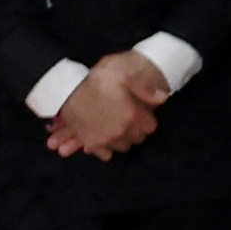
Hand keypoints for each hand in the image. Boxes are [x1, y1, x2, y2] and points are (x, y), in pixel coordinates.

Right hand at [48, 52, 170, 159]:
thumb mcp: (122, 75)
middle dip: (136, 130)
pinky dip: (105, 149)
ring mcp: (105, 139)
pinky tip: (104, 140)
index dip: (147, 118)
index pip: (150, 127)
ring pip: (122, 147)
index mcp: (131, 116)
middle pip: (137, 139)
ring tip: (117, 128)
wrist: (66, 91)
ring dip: (122, 139)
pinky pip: (104, 153)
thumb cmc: (95, 81)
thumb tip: (164, 98)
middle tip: (129, 119)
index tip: (141, 112)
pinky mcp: (91, 143)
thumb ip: (144, 87)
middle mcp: (121, 132)